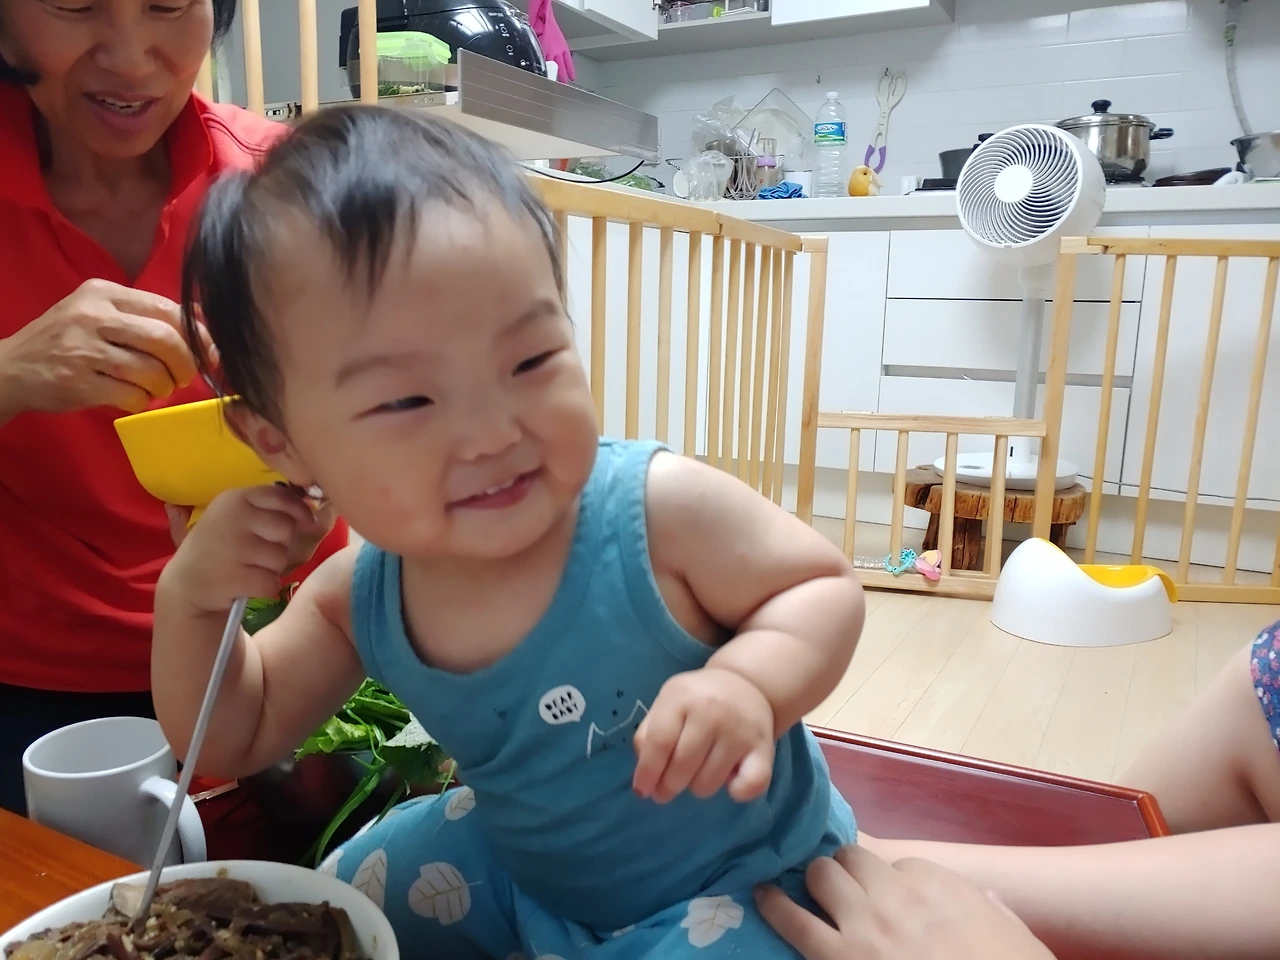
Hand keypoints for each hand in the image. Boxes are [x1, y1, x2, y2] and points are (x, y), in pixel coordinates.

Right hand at [0, 279, 211, 416]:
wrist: (10, 368)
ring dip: (163, 386)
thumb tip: (202, 321)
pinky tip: (135, 398)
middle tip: (185, 377)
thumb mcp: (99, 313)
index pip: (167, 309)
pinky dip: (142, 401)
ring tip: (157, 389)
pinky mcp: (78, 382)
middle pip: (164, 339)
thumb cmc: (66, 341)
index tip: (209, 354)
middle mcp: (93, 315)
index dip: (198, 335)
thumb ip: (144, 315)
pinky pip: (131, 396)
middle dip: (186, 364)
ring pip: (150, 370)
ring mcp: (83, 349)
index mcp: (103, 293)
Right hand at [166, 489, 337, 572]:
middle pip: (287, 529)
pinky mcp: (234, 577)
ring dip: (273, 568)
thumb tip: (318, 507)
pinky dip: (265, 588)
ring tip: (249, 568)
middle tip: (259, 553)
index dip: (299, 510)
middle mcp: (233, 518)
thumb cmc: (221, 547)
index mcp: (235, 498)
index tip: (305, 522)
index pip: (282, 496)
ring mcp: (232, 547)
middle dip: (282, 544)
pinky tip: (245, 584)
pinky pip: (272, 583)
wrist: (188, 584)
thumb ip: (272, 508)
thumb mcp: (237, 518)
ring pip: (281, 558)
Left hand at [632, 666, 774, 803]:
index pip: (659, 743)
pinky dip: (738, 793)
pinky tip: (730, 785)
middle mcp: (712, 712)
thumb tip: (644, 775)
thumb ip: (649, 733)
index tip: (642, 791)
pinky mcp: (764, 748)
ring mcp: (740, 731)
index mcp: (682, 697)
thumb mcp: (668, 703)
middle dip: (668, 787)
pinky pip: (751, 785)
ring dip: (697, 787)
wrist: (747, 684)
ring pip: (708, 782)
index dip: (647, 772)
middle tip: (664, 791)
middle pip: (682, 766)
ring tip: (697, 773)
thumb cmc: (698, 699)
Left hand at [756, 845, 1053, 959]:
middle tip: (847, 890)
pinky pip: (793, 922)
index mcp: (942, 885)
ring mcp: (864, 924)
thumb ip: (992, 912)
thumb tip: (986, 900)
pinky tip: (761, 895)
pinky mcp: (836, 957)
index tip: (899, 900)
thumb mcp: (1016, 937)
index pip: (904, 866)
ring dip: (819, 880)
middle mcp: (898, 894)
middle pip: (855, 858)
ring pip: (823, 874)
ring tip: (811, 889)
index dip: (897, 883)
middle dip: (849, 870)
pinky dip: (774, 905)